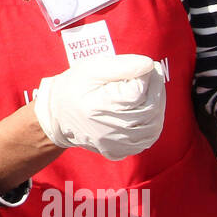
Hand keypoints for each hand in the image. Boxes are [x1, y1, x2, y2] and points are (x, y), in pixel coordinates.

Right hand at [32, 54, 165, 159]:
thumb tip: (149, 66)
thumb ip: (121, 65)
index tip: (148, 65)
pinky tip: (146, 107)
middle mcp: (107, 132)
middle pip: (150, 109)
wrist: (57, 116)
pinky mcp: (120, 151)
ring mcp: (115, 145)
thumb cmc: (74, 88)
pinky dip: (154, 120)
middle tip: (154, 72)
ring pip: (154, 124)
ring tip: (151, 88)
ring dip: (159, 103)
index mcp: (96, 107)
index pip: (137, 93)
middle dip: (157, 87)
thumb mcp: (91, 68)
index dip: (148, 76)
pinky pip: (148, 137)